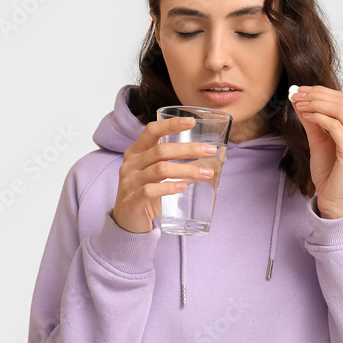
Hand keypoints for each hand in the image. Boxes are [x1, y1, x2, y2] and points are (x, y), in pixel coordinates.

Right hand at [111, 117, 221, 232]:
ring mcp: (129, 182)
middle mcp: (131, 164)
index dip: (170, 124)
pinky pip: (150, 191)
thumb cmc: (146, 194)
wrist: (127, 222)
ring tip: (207, 173)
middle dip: (188, 149)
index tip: (192, 121)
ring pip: (160, 170)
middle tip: (210, 150)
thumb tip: (215, 158)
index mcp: (136, 153)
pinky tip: (183, 187)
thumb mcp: (159, 175)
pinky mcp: (132, 201)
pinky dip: (169, 187)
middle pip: (160, 150)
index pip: (151, 131)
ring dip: (186, 170)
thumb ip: (179, 164)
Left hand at [290, 86, 342, 218]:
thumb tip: (301, 100)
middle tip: (297, 95)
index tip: (302, 91)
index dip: (322, 92)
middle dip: (317, 95)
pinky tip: (306, 116)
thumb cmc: (330, 173)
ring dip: (316, 104)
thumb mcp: (320, 141)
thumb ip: (313, 121)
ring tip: (299, 105)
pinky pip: (335, 126)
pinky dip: (318, 117)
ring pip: (340, 111)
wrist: (333, 199)